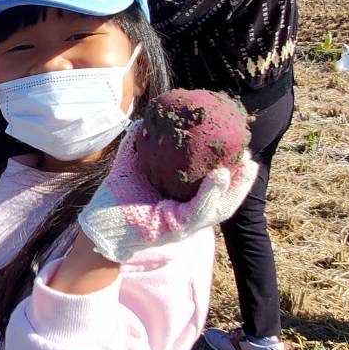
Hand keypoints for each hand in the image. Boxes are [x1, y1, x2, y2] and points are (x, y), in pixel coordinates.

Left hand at [77, 123, 257, 262]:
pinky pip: (199, 211)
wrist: (98, 224)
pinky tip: (221, 176)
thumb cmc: (115, 199)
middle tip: (250, 157)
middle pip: (225, 199)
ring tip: (244, 165)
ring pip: (219, 208)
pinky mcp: (175, 230)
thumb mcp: (131, 167)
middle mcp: (189, 216)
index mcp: (184, 203)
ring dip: (235, 187)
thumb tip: (146, 119)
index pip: (215, 188)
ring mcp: (184, 225)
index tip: (240, 149)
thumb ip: (138, 145)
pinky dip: (211, 193)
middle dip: (243, 180)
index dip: (232, 172)